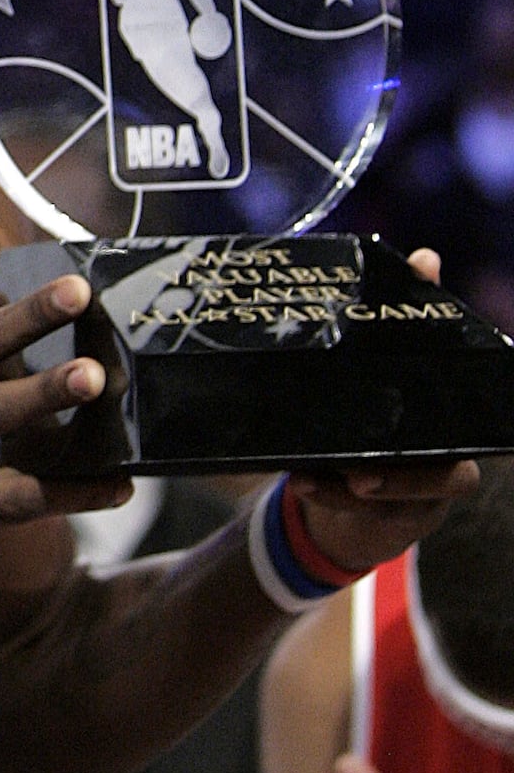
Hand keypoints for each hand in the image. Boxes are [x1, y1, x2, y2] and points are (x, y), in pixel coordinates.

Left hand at [285, 246, 478, 572]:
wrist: (352, 479)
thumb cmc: (377, 412)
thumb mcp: (384, 364)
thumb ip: (405, 313)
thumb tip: (426, 257)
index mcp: (452, 422)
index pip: (470, 419)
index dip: (463, 408)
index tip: (426, 411)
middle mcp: (445, 461)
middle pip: (445, 475)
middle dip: (408, 473)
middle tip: (365, 465)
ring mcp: (418, 494)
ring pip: (403, 498)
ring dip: (362, 488)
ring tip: (330, 471)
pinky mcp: (386, 515)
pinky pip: (364, 511)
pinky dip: (330, 496)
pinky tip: (302, 479)